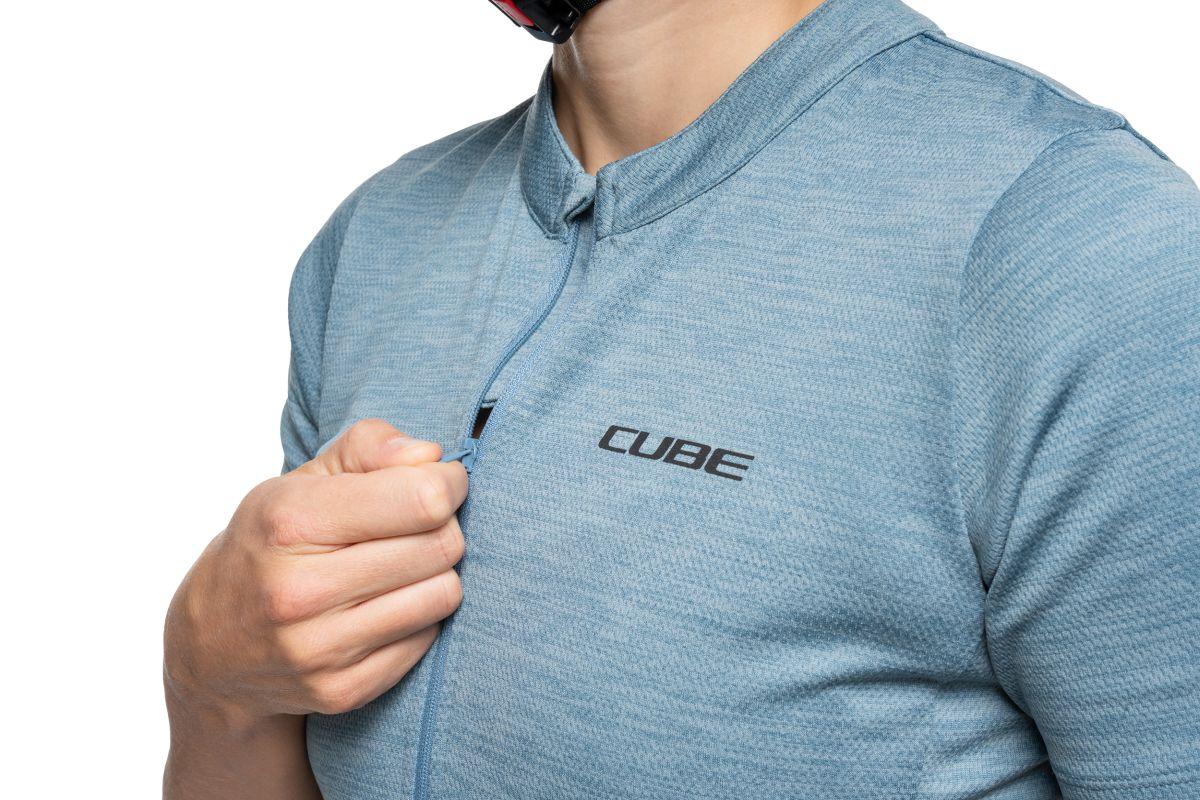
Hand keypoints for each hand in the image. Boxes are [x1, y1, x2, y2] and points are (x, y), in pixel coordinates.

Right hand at [164, 419, 467, 731]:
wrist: (213, 645)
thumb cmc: (273, 544)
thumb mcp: (303, 479)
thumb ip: (369, 446)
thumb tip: (431, 456)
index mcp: (290, 521)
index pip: (423, 498)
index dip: (448, 483)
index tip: (441, 482)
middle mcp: (299, 590)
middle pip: (442, 545)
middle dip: (445, 526)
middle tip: (421, 525)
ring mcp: (319, 648)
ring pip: (443, 595)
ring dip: (438, 574)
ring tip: (405, 564)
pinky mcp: (341, 690)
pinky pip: (428, 639)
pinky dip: (420, 617)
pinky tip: (386, 605)